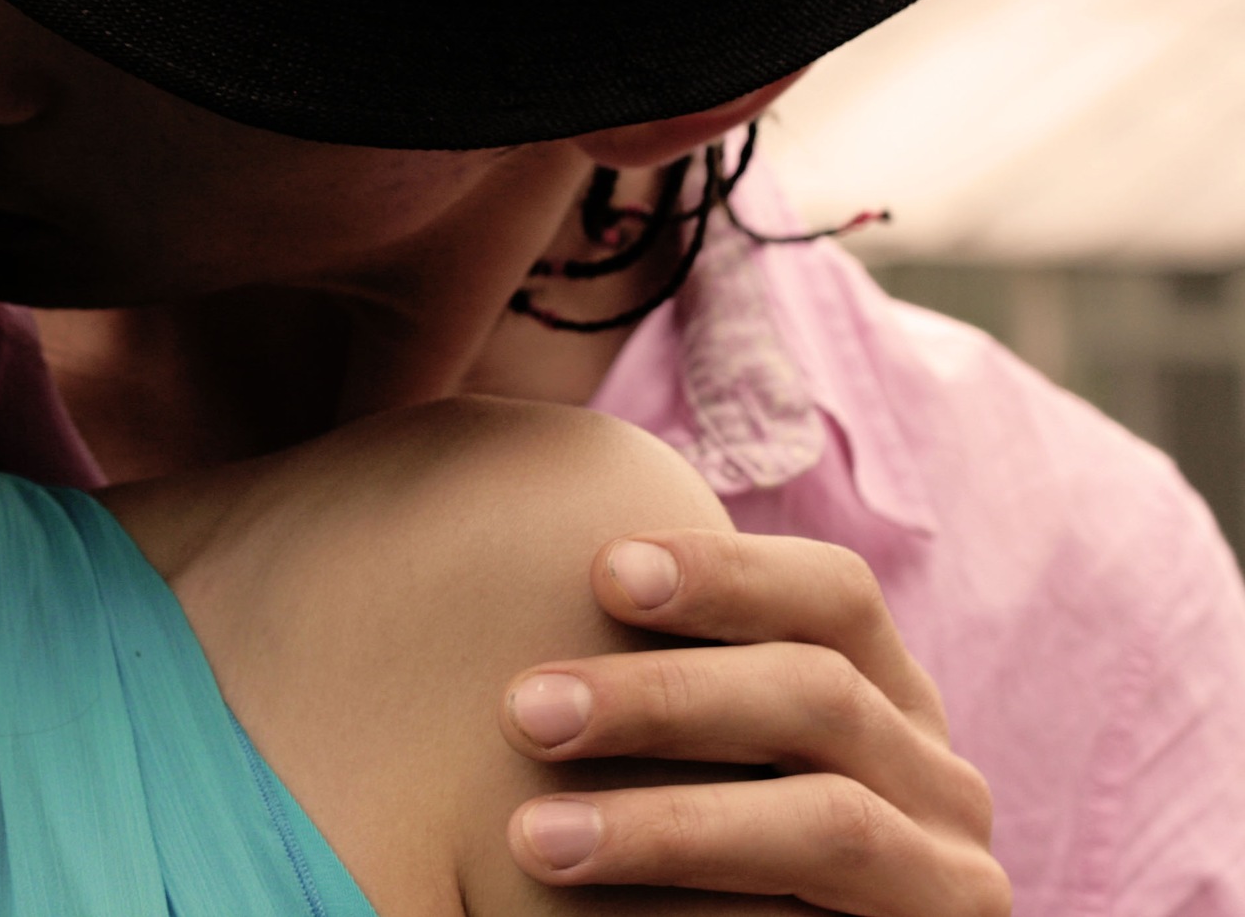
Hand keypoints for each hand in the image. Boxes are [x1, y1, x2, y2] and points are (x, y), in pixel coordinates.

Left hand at [497, 530, 1007, 916]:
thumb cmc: (693, 860)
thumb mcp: (697, 760)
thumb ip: (652, 686)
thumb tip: (505, 610)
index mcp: (878, 693)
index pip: (833, 592)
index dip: (725, 572)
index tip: (600, 571)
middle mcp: (932, 770)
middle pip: (818, 690)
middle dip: (662, 698)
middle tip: (523, 712)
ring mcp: (948, 868)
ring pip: (827, 819)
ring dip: (668, 825)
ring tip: (534, 838)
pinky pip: (835, 912)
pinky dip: (716, 902)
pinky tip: (608, 914)